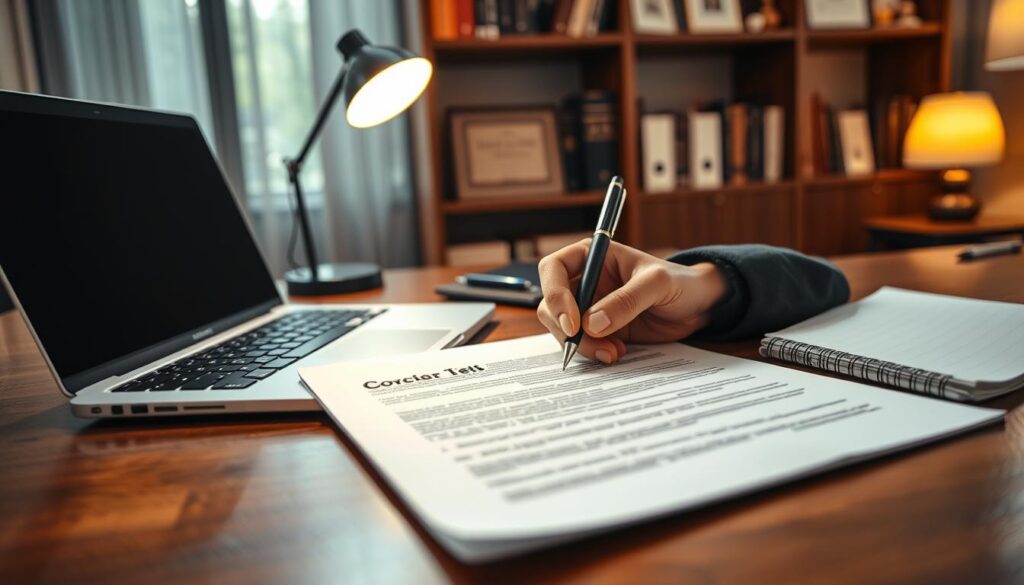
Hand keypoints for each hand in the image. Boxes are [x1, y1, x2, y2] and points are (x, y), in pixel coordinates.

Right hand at [536, 241, 727, 364]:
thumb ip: (626, 300)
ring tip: (613, 351)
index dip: (556, 294)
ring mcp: (589, 308)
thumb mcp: (657, 284)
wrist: (697, 307)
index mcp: (592, 256)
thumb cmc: (680, 282)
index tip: (573, 322)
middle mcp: (585, 281)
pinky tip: (617, 352)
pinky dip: (592, 352)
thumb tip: (592, 323)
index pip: (553, 269)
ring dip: (581, 345)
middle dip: (565, 328)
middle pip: (551, 303)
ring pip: (562, 329)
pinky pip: (581, 344)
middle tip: (589, 343)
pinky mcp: (599, 331)